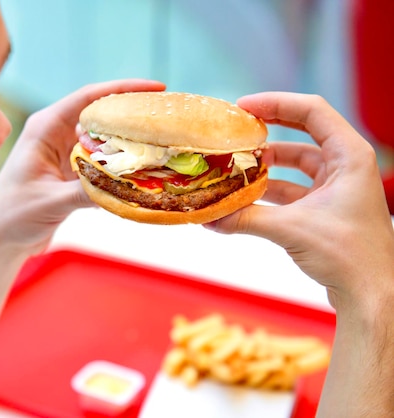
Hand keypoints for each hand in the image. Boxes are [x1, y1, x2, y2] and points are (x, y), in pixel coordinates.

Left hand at [0, 79, 165, 253]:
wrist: (1, 239)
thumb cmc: (12, 216)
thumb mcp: (49, 201)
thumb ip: (83, 192)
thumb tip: (123, 186)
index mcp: (44, 128)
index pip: (88, 98)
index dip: (122, 90)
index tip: (154, 88)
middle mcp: (56, 135)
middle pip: (102, 115)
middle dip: (132, 114)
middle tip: (166, 117)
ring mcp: (66, 153)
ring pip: (105, 139)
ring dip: (129, 142)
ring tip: (162, 142)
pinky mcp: (73, 172)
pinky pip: (104, 162)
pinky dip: (121, 165)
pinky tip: (143, 170)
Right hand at [207, 92, 393, 310]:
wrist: (371, 294)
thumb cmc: (349, 255)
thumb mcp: (291, 230)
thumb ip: (246, 219)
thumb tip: (207, 217)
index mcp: (350, 155)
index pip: (312, 111)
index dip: (276, 102)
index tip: (242, 107)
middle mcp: (346, 166)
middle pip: (302, 133)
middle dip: (267, 131)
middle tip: (235, 131)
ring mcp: (337, 187)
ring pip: (295, 165)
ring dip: (265, 166)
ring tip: (234, 167)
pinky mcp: (327, 208)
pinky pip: (292, 190)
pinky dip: (268, 193)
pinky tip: (243, 200)